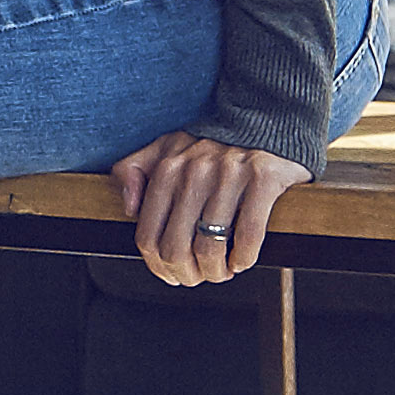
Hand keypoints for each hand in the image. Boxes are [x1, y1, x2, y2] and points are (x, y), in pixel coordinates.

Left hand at [107, 132, 310, 286]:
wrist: (266, 117)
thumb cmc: (213, 143)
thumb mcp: (166, 147)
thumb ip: (135, 169)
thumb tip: (129, 208)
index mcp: (168, 168)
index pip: (148, 236)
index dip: (158, 266)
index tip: (172, 274)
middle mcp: (195, 170)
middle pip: (176, 248)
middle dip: (187, 274)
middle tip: (199, 277)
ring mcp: (230, 174)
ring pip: (211, 247)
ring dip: (216, 272)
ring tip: (222, 272)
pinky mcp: (263, 178)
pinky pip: (248, 234)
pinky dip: (244, 258)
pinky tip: (242, 261)